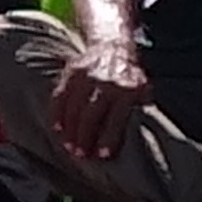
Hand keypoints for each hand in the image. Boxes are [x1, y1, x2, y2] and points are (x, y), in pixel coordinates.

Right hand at [50, 36, 150, 160]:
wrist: (113, 46)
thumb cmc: (130, 76)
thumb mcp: (143, 90)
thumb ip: (141, 108)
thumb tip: (145, 135)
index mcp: (127, 90)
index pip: (115, 119)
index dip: (108, 138)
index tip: (102, 155)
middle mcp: (106, 83)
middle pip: (92, 115)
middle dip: (85, 136)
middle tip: (80, 155)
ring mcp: (87, 77)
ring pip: (74, 107)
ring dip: (70, 129)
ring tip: (68, 146)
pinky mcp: (72, 72)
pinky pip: (61, 95)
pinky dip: (57, 113)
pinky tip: (57, 128)